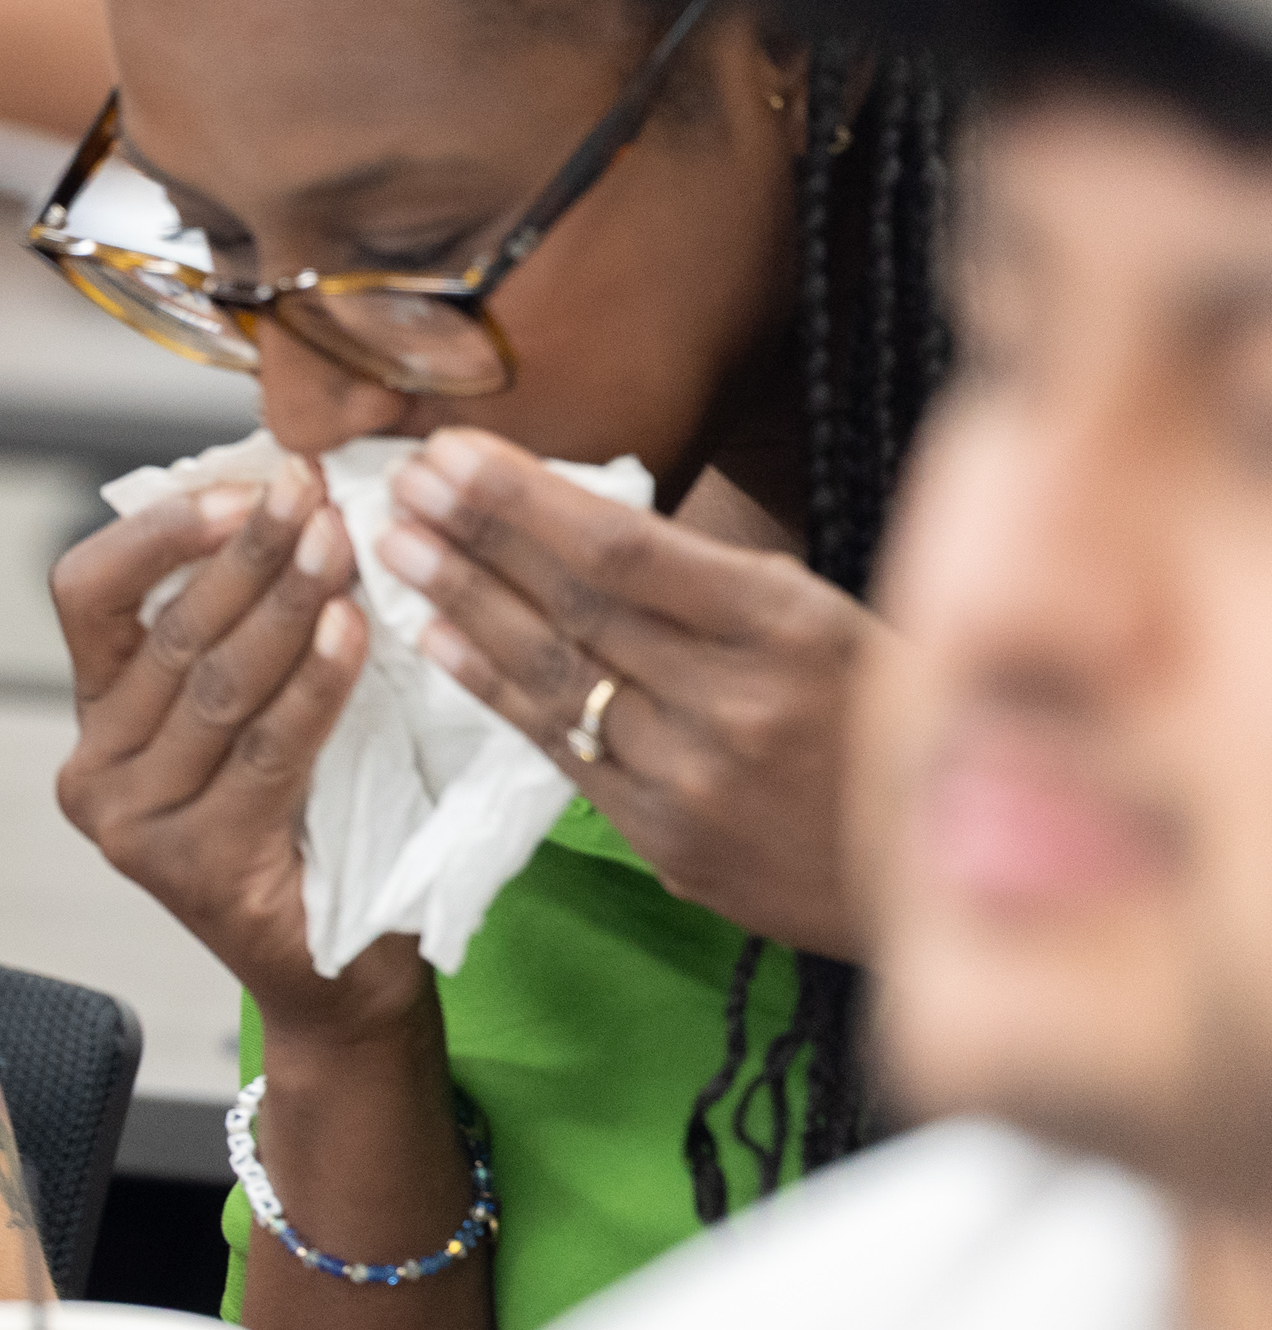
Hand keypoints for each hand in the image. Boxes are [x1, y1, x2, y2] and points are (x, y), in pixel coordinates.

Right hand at [50, 459, 401, 1022]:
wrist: (339, 970)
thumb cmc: (309, 823)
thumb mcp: (254, 710)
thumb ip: (242, 626)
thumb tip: (289, 496)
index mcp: (92, 716)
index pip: (86, 592)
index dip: (162, 530)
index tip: (247, 485)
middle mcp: (93, 770)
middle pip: (167, 632)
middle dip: (250, 551)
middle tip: (318, 493)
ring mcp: (132, 825)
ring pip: (217, 686)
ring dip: (289, 604)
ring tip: (345, 543)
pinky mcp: (192, 866)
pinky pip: (265, 751)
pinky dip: (315, 685)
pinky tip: (355, 631)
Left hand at [376, 428, 876, 955]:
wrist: (935, 876)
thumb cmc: (880, 719)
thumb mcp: (828, 619)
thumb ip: (712, 576)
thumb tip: (578, 513)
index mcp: (788, 624)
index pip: (624, 547)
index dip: (522, 499)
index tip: (451, 453)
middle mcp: (735, 700)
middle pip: (573, 603)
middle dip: (473, 536)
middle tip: (399, 484)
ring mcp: (694, 777)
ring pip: (550, 675)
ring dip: (460, 604)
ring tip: (394, 548)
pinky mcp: (667, 839)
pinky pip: (558, 748)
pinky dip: (489, 686)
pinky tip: (434, 636)